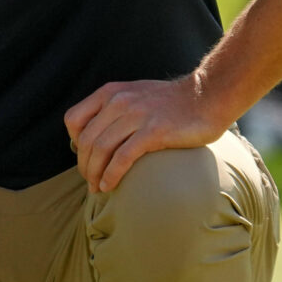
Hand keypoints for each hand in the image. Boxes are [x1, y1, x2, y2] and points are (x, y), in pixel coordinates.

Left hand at [64, 75, 230, 192]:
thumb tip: (96, 135)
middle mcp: (119, 102)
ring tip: (97, 188)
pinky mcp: (153, 132)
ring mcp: (136, 116)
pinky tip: (110, 186)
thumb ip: (114, 109)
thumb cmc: (172, 102)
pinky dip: (111, 175)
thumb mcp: (135, 95)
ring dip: (94, 174)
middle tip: (89, 181)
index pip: (73, 119)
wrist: (208, 96)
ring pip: (100, 150)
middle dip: (84, 165)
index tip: (85, 157)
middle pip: (85, 140)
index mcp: (110, 93)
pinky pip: (122, 158)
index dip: (73, 142)